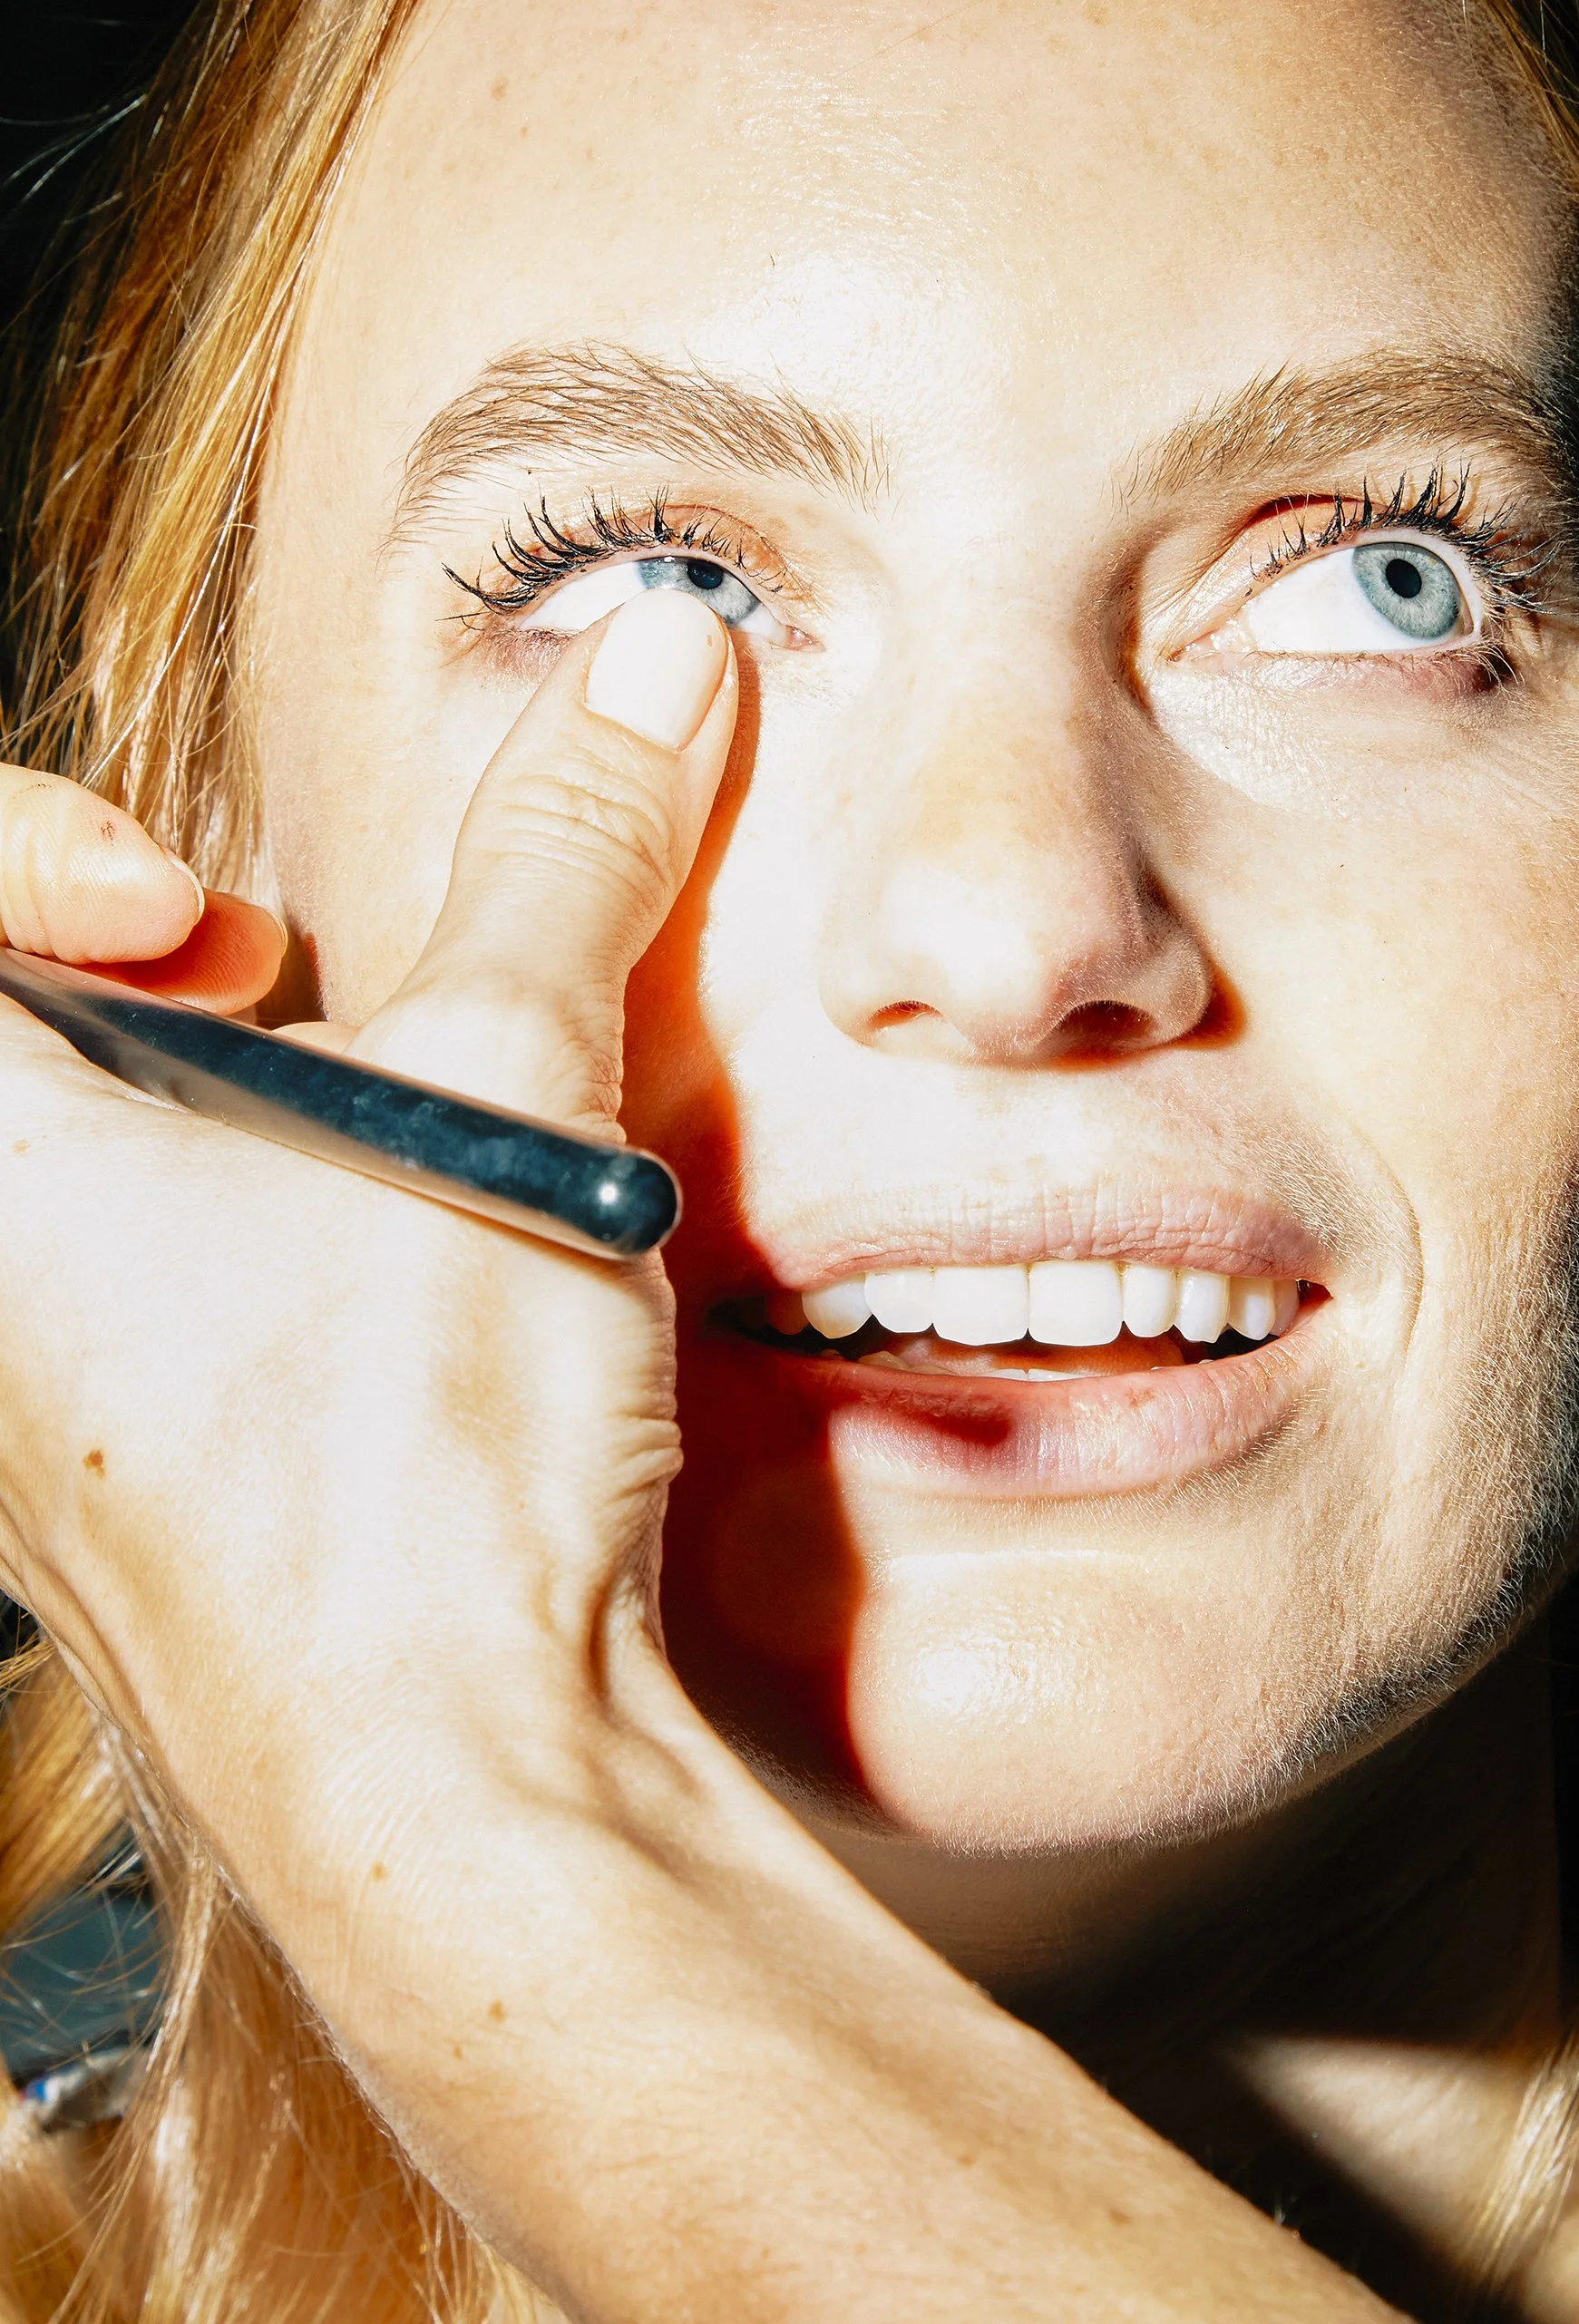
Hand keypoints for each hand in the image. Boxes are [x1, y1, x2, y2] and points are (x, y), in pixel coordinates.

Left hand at [0, 606, 1395, 2322]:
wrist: (450, 1788)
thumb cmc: (405, 1471)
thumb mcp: (506, 1092)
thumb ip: (565, 846)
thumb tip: (650, 656)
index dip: (51, 852)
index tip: (217, 925)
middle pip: (17, 1023)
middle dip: (144, 957)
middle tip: (271, 988)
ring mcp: (32, 1381)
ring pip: (90, 1143)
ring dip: (224, 1078)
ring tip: (369, 1134)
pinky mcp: (119, 1450)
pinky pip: (146, 1256)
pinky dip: (255, 1195)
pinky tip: (390, 1263)